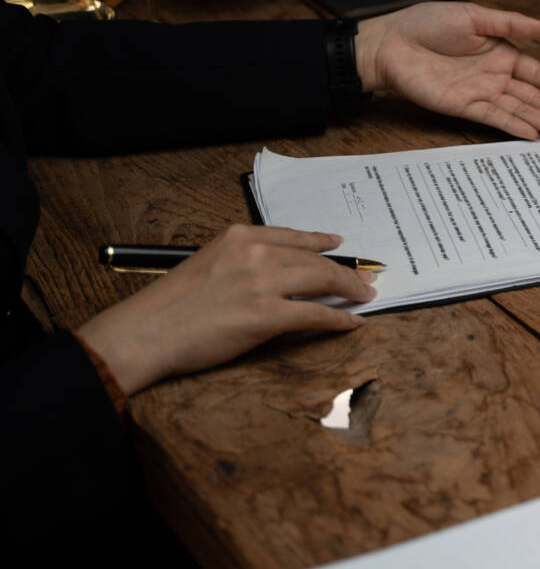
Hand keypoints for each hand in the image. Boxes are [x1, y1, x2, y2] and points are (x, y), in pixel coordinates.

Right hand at [79, 226, 375, 394]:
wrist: (146, 332)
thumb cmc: (170, 306)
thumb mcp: (207, 264)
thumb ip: (241, 262)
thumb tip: (275, 274)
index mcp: (238, 237)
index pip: (291, 236)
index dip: (320, 241)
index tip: (338, 243)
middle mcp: (254, 253)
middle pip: (314, 259)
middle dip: (345, 270)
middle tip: (364, 279)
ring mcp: (262, 283)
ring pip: (322, 280)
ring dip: (349, 290)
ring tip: (364, 296)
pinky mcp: (267, 315)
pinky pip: (316, 313)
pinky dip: (338, 318)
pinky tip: (351, 322)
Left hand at [355, 2, 539, 140]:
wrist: (390, 43)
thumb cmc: (426, 24)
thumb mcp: (474, 17)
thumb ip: (512, 24)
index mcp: (502, 54)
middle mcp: (495, 77)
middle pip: (537, 98)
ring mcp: (481, 93)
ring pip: (522, 111)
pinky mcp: (463, 106)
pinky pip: (494, 118)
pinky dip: (514, 126)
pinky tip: (534, 134)